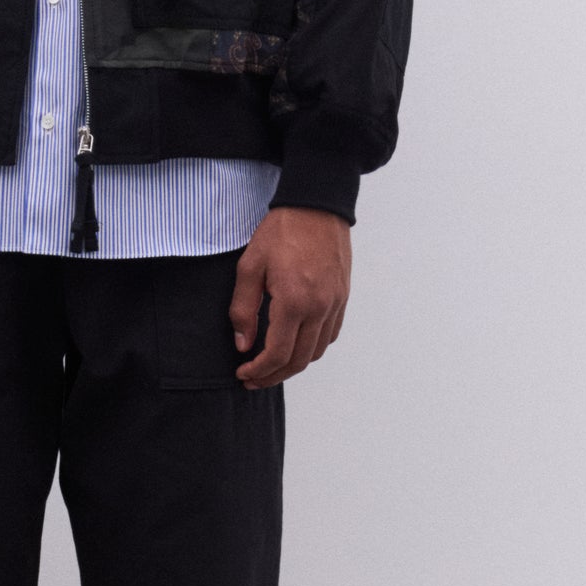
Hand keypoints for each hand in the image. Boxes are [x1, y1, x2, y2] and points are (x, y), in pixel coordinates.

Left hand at [229, 206, 351, 388]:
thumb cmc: (280, 232)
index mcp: (294, 301)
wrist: (316, 206)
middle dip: (274, 376)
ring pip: (316, 352)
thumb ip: (244, 310)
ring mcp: (335, 304)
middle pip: (299, 360)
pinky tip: (294, 344)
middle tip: (253, 379)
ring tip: (271, 365)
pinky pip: (330, 334)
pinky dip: (311, 347)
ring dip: (293, 364)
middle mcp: (320, 308)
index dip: (259, 371)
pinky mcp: (342, 298)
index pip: (278, 354)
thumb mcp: (250, 266)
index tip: (243, 373)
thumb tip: (243, 345)